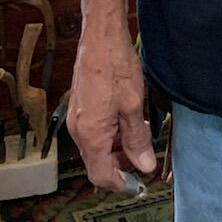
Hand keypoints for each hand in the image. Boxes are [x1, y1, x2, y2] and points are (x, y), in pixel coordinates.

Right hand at [67, 23, 156, 192]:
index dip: (122, 184)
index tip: (140, 184)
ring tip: (140, 134)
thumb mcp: (133, 105)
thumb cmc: (116, 67)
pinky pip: (94, 133)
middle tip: (145, 155)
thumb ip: (137, 139)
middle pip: (98, 164)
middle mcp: (78, 131)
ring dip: (117, 148)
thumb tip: (144, 166)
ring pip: (96, 148)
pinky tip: (128, 122)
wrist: (100, 37)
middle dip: (122, 165)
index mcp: (90, 135)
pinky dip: (110, 135)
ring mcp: (76, 119)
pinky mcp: (79, 109)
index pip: (101, 176)